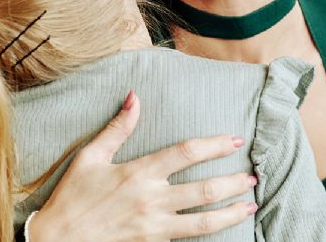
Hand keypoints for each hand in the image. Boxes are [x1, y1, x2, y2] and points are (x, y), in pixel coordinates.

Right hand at [29, 92, 257, 241]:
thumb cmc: (72, 198)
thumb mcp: (90, 157)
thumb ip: (117, 128)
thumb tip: (135, 97)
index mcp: (138, 173)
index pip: (185, 153)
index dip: (214, 145)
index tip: (234, 141)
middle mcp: (151, 200)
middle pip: (204, 190)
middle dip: (233, 183)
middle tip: (253, 177)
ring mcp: (153, 227)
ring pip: (203, 222)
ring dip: (231, 213)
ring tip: (251, 206)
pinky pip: (187, 239)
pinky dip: (209, 233)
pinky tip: (223, 228)